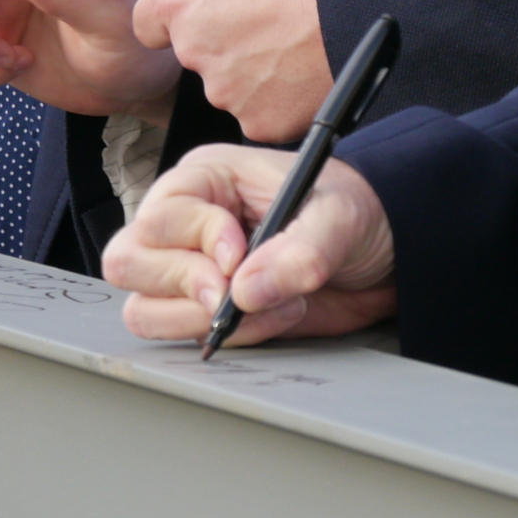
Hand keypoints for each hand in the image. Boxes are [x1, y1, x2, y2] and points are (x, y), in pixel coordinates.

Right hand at [102, 141, 396, 346]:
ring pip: (144, 309)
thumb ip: (298, 252)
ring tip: (268, 306)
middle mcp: (185, 222)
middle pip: (128, 263)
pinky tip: (272, 318)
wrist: (388, 250)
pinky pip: (182, 337)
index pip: (157, 217)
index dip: (196, 242)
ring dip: (202, 319)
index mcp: (204, 179)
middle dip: (185, 285)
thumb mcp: (339, 217)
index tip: (241, 256)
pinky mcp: (208, 308)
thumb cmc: (359, 210)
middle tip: (233, 294)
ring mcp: (191, 268)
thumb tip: (243, 293)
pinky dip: (226, 338)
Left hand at [128, 0, 341, 142]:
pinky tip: (299, 73)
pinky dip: (275, 99)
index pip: (148, 24)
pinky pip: (258, 113)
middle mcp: (192, 52)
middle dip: (218, 42)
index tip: (210, 10)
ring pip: (226, 86)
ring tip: (288, 45)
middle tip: (263, 22)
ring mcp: (224, 91)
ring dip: (248, 72)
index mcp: (178, 4)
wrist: (360, 4)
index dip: (177, 16)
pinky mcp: (258, 121)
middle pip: (192, 55)